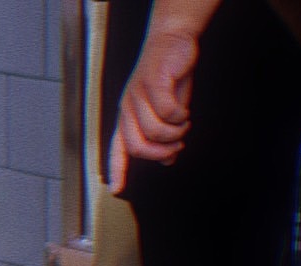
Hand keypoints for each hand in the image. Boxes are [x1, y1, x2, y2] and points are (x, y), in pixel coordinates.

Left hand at [108, 26, 198, 192]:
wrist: (173, 41)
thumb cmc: (169, 78)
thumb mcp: (166, 113)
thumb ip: (164, 136)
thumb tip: (167, 160)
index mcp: (128, 116)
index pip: (118, 148)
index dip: (117, 169)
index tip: (116, 189)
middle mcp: (128, 106)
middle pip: (137, 146)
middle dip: (161, 153)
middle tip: (176, 147)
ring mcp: (138, 93)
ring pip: (155, 131)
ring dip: (176, 133)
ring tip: (183, 123)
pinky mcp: (152, 82)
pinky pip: (167, 112)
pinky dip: (180, 116)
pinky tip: (184, 110)